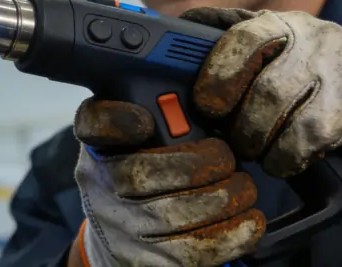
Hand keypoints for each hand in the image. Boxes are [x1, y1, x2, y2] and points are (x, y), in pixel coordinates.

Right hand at [69, 98, 264, 266]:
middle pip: (139, 174)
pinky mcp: (144, 264)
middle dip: (194, 165)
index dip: (115, 121)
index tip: (144, 119)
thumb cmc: (138, 181)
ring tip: (244, 189)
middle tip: (226, 158)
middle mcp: (99, 188)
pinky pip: (192, 253)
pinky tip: (248, 221)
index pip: (92, 125)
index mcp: (98, 147)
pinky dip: (230, 235)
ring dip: (221, 200)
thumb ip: (158, 117)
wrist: (117, 242)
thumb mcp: (134, 142)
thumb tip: (203, 92)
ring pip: (172, 216)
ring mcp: (119, 230)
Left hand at [181, 8, 341, 196]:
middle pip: (268, 91)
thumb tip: (179, 38)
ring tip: (261, 152)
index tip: (205, 104)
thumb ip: (233, 48)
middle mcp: (320, 41)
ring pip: (294, 122)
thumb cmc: (313, 76)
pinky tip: (288, 158)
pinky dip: (292, 157)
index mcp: (286, 25)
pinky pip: (319, 141)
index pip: (246, 37)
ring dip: (267, 146)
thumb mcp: (276, 53)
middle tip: (236, 140)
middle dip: (244, 127)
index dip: (219, 73)